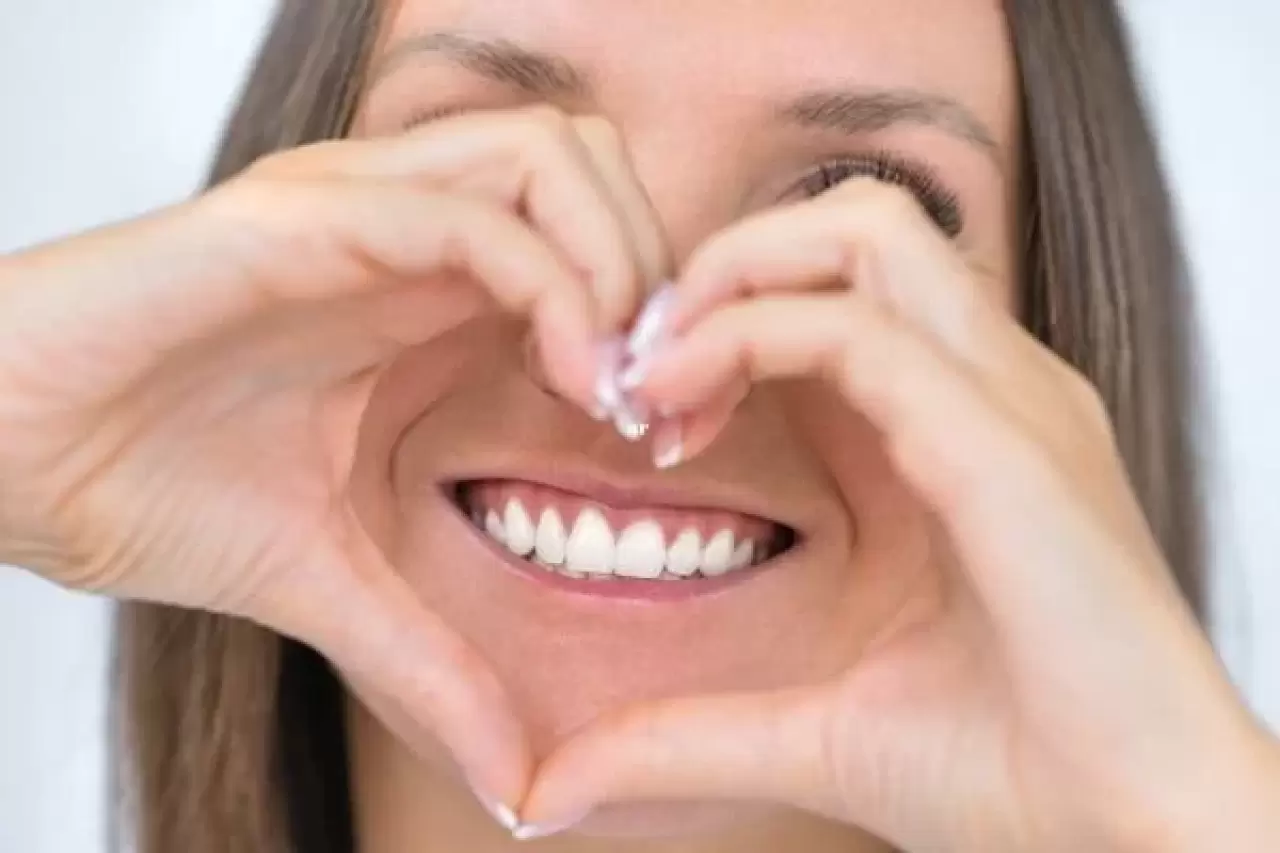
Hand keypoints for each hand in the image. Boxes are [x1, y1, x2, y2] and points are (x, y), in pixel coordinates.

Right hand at [0, 106, 666, 811]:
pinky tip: (573, 379)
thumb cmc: (152, 488)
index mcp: (426, 289)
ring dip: (620, 261)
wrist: (4, 458)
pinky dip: (554, 282)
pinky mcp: (301, 218)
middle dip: (660, 267)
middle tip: (663, 396)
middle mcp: (406, 226)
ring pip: (553, 154)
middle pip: (595, 164)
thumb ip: (435, 662)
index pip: (593, 234)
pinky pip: (469, 210)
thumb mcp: (336, 581)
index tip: (672, 433)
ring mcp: (358, 208)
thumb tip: (519, 786)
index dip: (660, 320)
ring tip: (616, 386)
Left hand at [520, 180, 1279, 850]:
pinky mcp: (1009, 447)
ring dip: (738, 278)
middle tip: (644, 364)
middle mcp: (991, 389)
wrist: (1142, 841)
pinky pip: (864, 333)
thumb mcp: (815, 727)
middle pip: (853, 223)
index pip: (836, 292)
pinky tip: (684, 412)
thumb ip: (686, 732)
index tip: (645, 409)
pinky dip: (754, 340)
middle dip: (728, 263)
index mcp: (957, 429)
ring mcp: (1010, 403)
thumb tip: (556, 785)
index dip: (724, 319)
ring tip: (661, 377)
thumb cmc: (1011, 771)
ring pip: (866, 233)